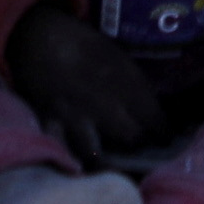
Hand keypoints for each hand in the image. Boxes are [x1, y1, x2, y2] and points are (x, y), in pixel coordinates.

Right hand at [1, 0, 172, 156]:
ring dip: (108, 162)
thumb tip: (151, 108)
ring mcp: (76, 117)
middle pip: (131, 140)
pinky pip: (63, 152)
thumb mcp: (117, 55)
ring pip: (98, 155)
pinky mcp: (50, 125)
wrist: (38, 36)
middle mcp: (103, 103)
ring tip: (113, 164)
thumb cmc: (81, 42)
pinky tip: (80, 167)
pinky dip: (72, 162)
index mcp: (124, 82)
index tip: (165, 137)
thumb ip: (133, 83)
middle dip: (139, 147)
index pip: (154, 119)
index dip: (163, 132)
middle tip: (140, 148)